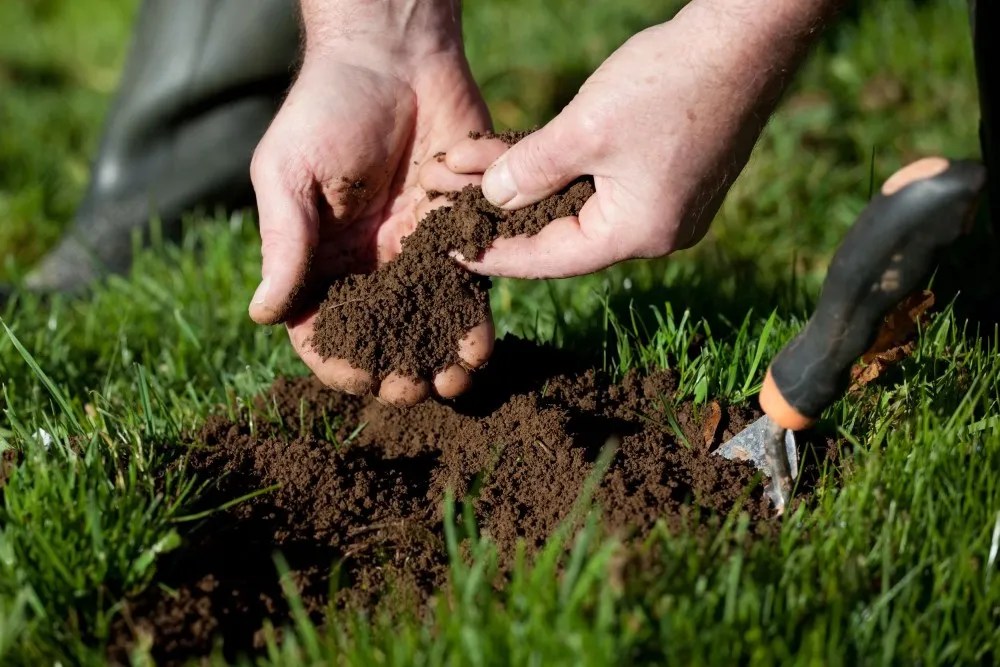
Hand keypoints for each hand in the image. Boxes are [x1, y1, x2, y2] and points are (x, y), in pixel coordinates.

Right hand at [249, 48, 493, 405]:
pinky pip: (468, 284)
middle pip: (381, 335)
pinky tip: (481, 343)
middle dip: (396, 370)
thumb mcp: (289, 174)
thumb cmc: (326, 107)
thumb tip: (262, 316)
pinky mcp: (458, 229)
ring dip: (440, 357)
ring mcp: (414, 249)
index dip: (337, 359)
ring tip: (455, 381)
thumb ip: (283, 244)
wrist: (393, 54)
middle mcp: (366, 262)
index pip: (321, 326)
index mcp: (317, 255)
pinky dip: (473, 318)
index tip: (358, 377)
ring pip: (428, 321)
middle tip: (413, 391)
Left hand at [432, 0, 834, 277]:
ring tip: (476, 175)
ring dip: (530, 187)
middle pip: (563, 234)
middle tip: (452, 211)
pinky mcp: (671, 176)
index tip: (450, 249)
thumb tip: (492, 198)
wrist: (743, 40)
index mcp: (639, 234)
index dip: (495, 253)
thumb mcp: (584, 130)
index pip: (550, 259)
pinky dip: (564, 172)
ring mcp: (668, 205)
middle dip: (505, 215)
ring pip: (580, 206)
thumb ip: (530, 170)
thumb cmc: (669, 83)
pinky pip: (603, 186)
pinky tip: (525, 158)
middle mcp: (657, 232)